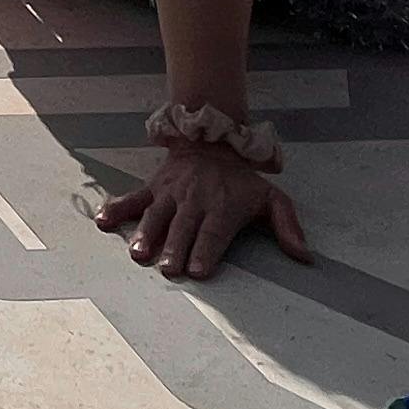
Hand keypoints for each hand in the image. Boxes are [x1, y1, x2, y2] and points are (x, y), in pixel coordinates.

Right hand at [98, 145, 311, 279]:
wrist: (214, 139)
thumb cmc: (243, 179)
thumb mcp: (272, 198)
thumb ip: (288, 227)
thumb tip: (305, 257)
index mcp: (223, 207)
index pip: (214, 232)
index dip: (206, 250)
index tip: (197, 269)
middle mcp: (195, 201)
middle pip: (184, 228)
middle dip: (176, 248)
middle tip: (168, 268)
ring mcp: (171, 193)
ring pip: (157, 215)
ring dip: (146, 234)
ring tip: (138, 252)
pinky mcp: (153, 188)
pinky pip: (133, 198)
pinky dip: (117, 208)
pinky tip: (103, 221)